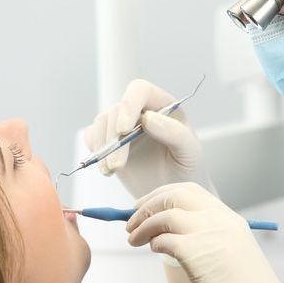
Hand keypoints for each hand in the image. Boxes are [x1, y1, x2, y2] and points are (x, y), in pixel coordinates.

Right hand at [83, 79, 213, 198]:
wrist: (173, 192)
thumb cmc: (187, 170)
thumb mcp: (191, 152)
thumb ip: (175, 133)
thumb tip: (148, 118)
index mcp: (163, 106)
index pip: (140, 90)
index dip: (129, 104)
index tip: (124, 130)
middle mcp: (141, 111)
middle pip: (116, 110)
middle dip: (114, 139)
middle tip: (118, 166)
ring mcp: (123, 126)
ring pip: (101, 123)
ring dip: (103, 147)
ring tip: (113, 170)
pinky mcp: (110, 142)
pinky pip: (93, 137)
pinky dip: (95, 152)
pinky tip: (108, 170)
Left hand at [125, 183, 283, 282]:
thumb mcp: (231, 255)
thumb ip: (206, 238)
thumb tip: (165, 233)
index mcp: (230, 219)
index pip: (189, 191)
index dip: (162, 195)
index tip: (144, 206)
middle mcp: (221, 221)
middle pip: (174, 195)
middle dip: (147, 204)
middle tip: (131, 220)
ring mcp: (210, 235)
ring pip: (165, 214)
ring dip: (143, 225)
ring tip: (133, 239)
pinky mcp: (198, 254)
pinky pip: (164, 239)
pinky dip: (153, 242)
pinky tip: (154, 251)